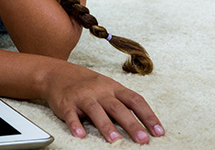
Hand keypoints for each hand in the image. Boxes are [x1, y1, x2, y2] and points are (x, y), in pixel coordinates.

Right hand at [42, 63, 164, 143]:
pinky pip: (70, 114)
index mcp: (113, 87)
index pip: (134, 100)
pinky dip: (75, 124)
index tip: (158, 131)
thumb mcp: (106, 88)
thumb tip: (141, 124)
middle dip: (131, 124)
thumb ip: (120, 103)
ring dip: (105, 125)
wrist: (56, 74)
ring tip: (114, 139)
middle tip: (142, 139)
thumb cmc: (85, 84)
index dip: (148, 116)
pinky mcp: (66, 103)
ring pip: (95, 110)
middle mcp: (99, 91)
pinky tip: (80, 134)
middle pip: (117, 107)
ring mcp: (82, 96)